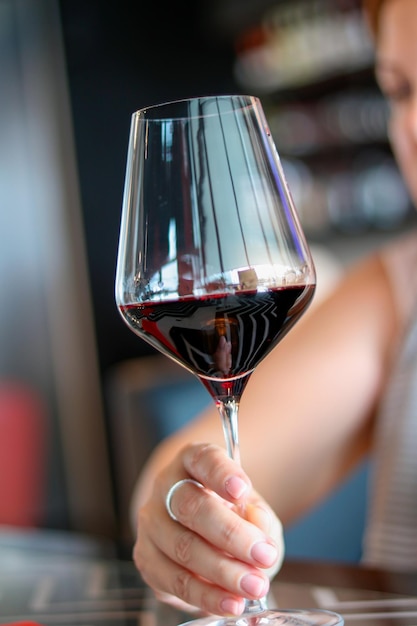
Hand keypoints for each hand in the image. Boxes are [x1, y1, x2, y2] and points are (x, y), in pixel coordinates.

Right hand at [132, 442, 283, 616]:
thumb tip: (258, 525)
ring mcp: (152, 523)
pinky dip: (206, 595)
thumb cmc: (230, 514)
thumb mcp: (254, 509)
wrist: (203, 533)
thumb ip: (260, 516)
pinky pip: (174, 582)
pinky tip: (231, 601)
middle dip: (231, 534)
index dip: (221, 474)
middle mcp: (166, 487)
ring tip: (255, 585)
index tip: (241, 491)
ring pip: (182, 547)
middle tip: (263, 555)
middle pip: (190, 507)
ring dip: (223, 571)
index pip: (203, 460)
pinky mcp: (147, 559)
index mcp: (192, 461)